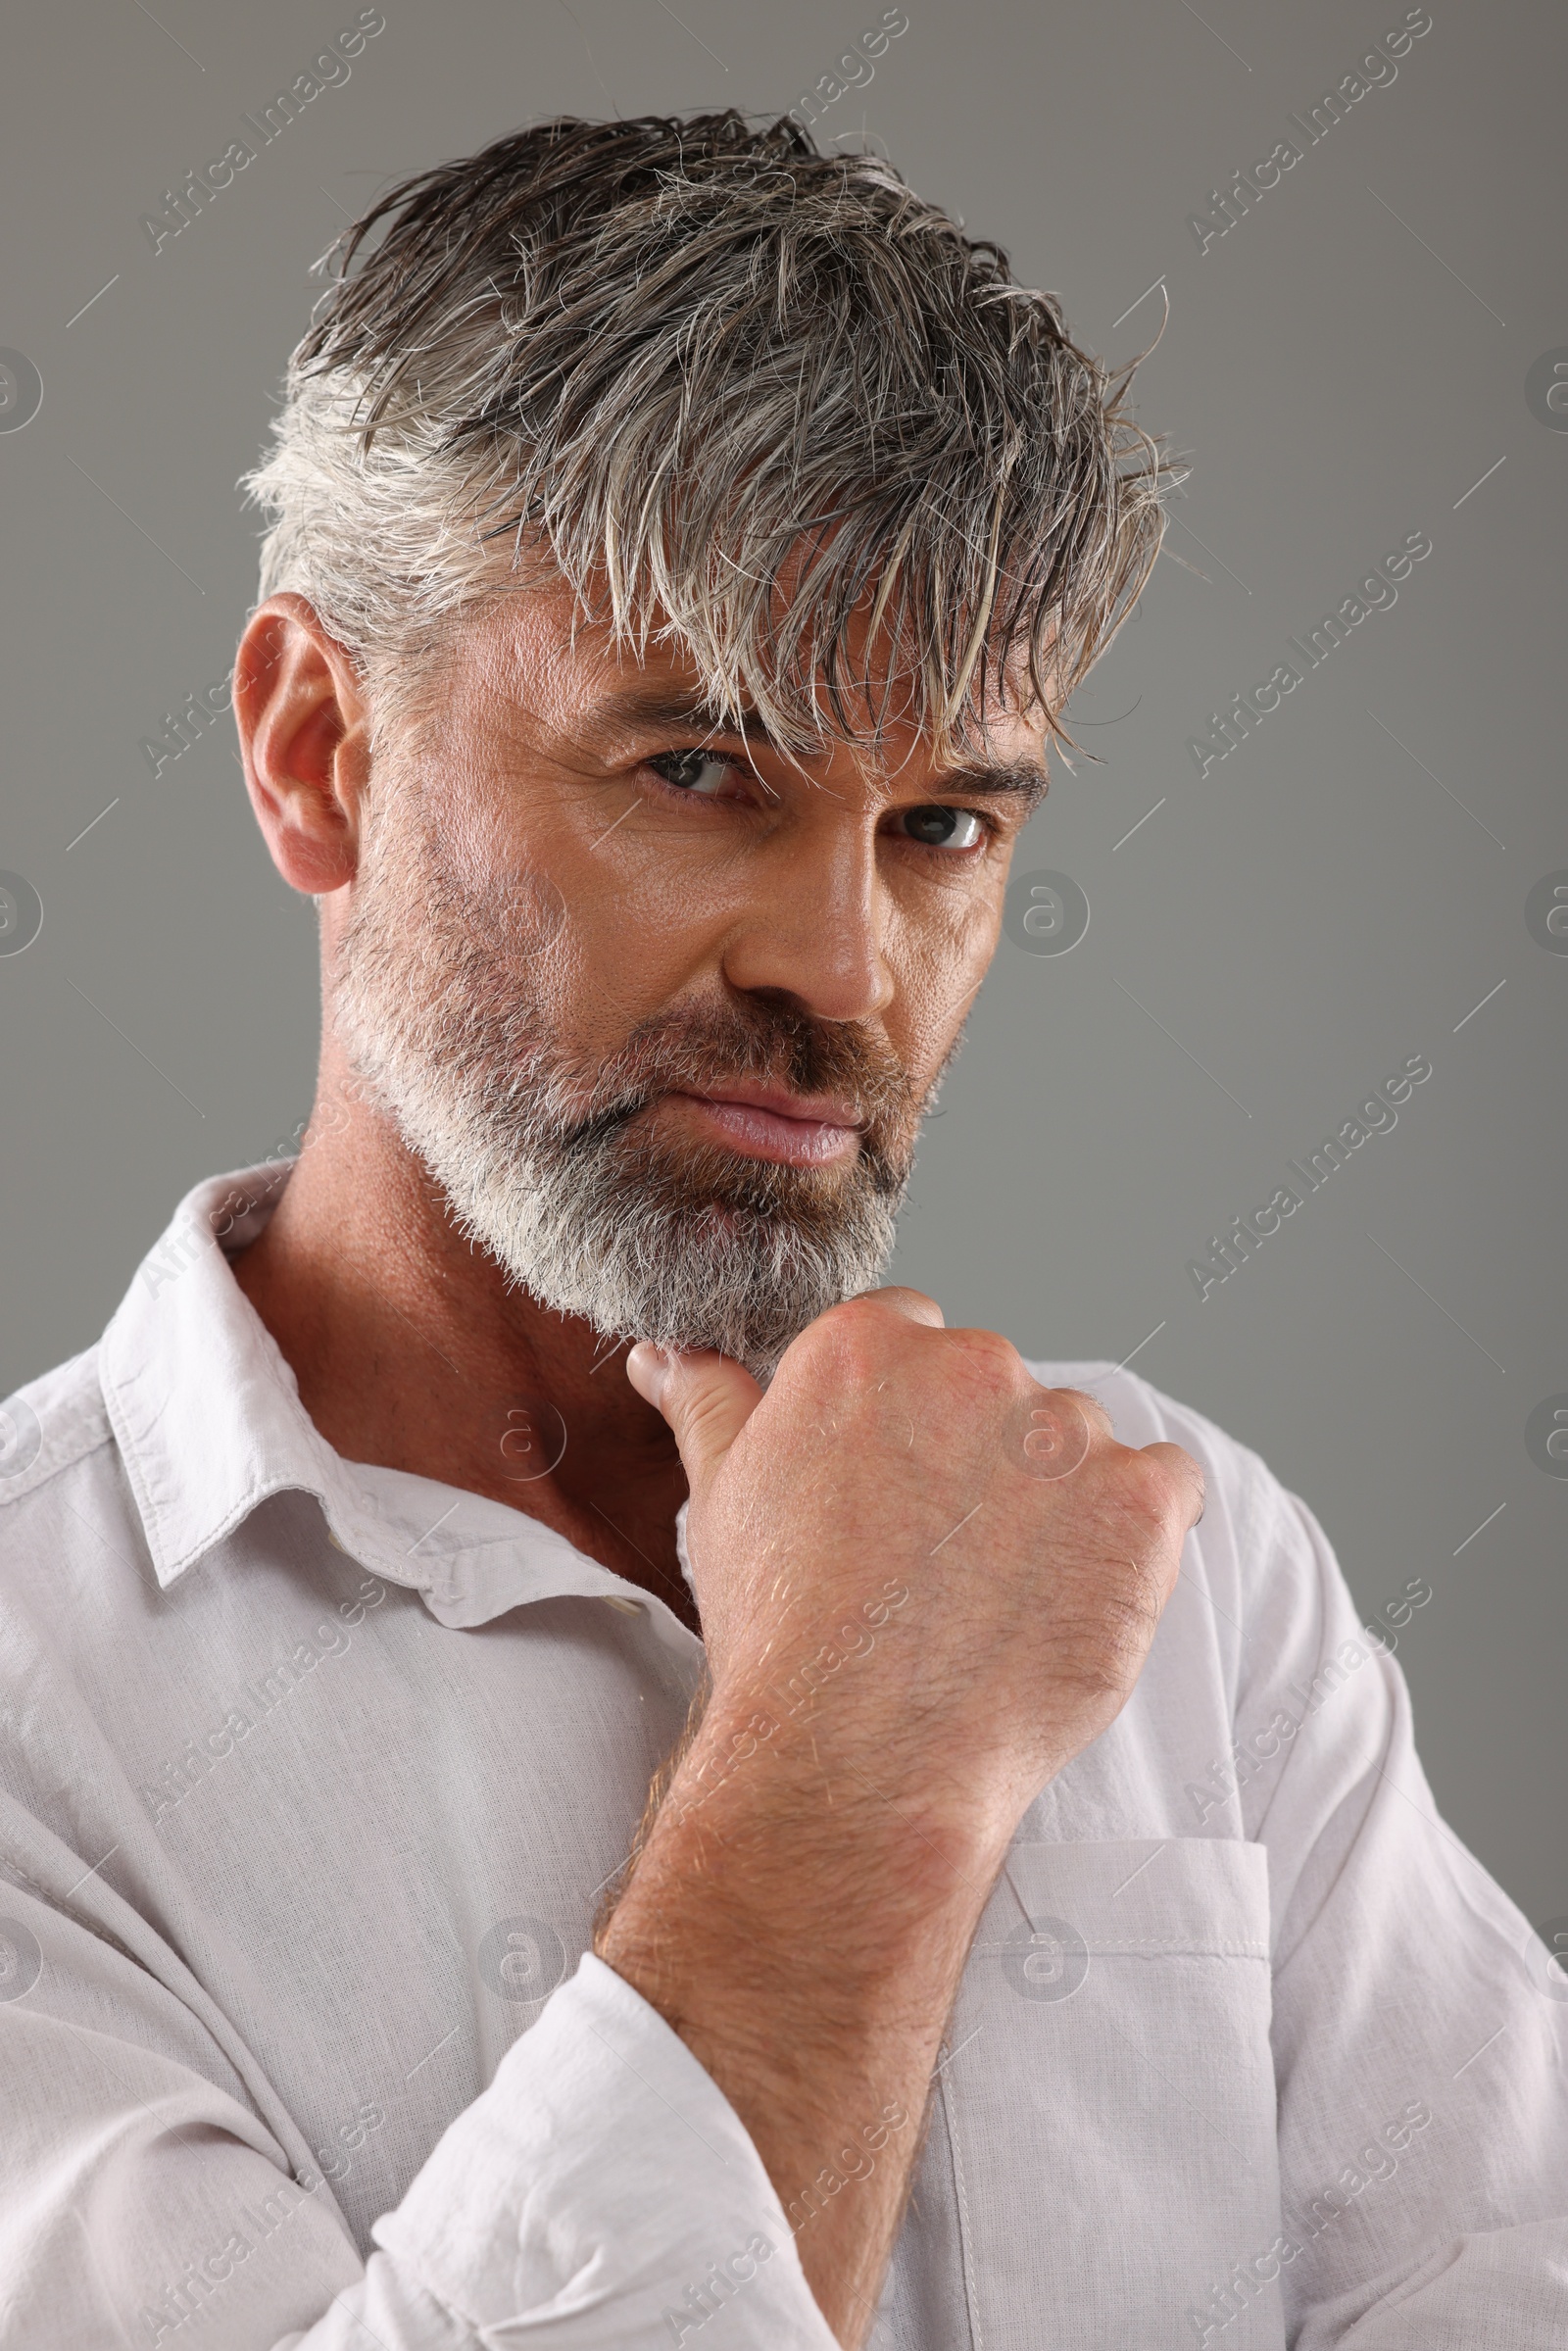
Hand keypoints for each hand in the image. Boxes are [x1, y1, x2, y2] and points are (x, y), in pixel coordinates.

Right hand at [627, 1286, 1203, 1848]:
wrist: (861, 1760)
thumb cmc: (785, 1634)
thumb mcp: (724, 1497)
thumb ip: (709, 1401)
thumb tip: (665, 1353)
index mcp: (868, 1346)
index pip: (911, 1336)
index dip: (905, 1422)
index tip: (894, 1491)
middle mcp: (972, 1365)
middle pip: (998, 1387)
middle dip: (981, 1457)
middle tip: (940, 1558)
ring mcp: (1065, 1434)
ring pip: (1080, 1441)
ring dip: (1059, 1500)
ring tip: (1001, 1593)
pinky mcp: (1140, 1504)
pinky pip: (1170, 1487)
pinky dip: (1139, 1535)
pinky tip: (1079, 1594)